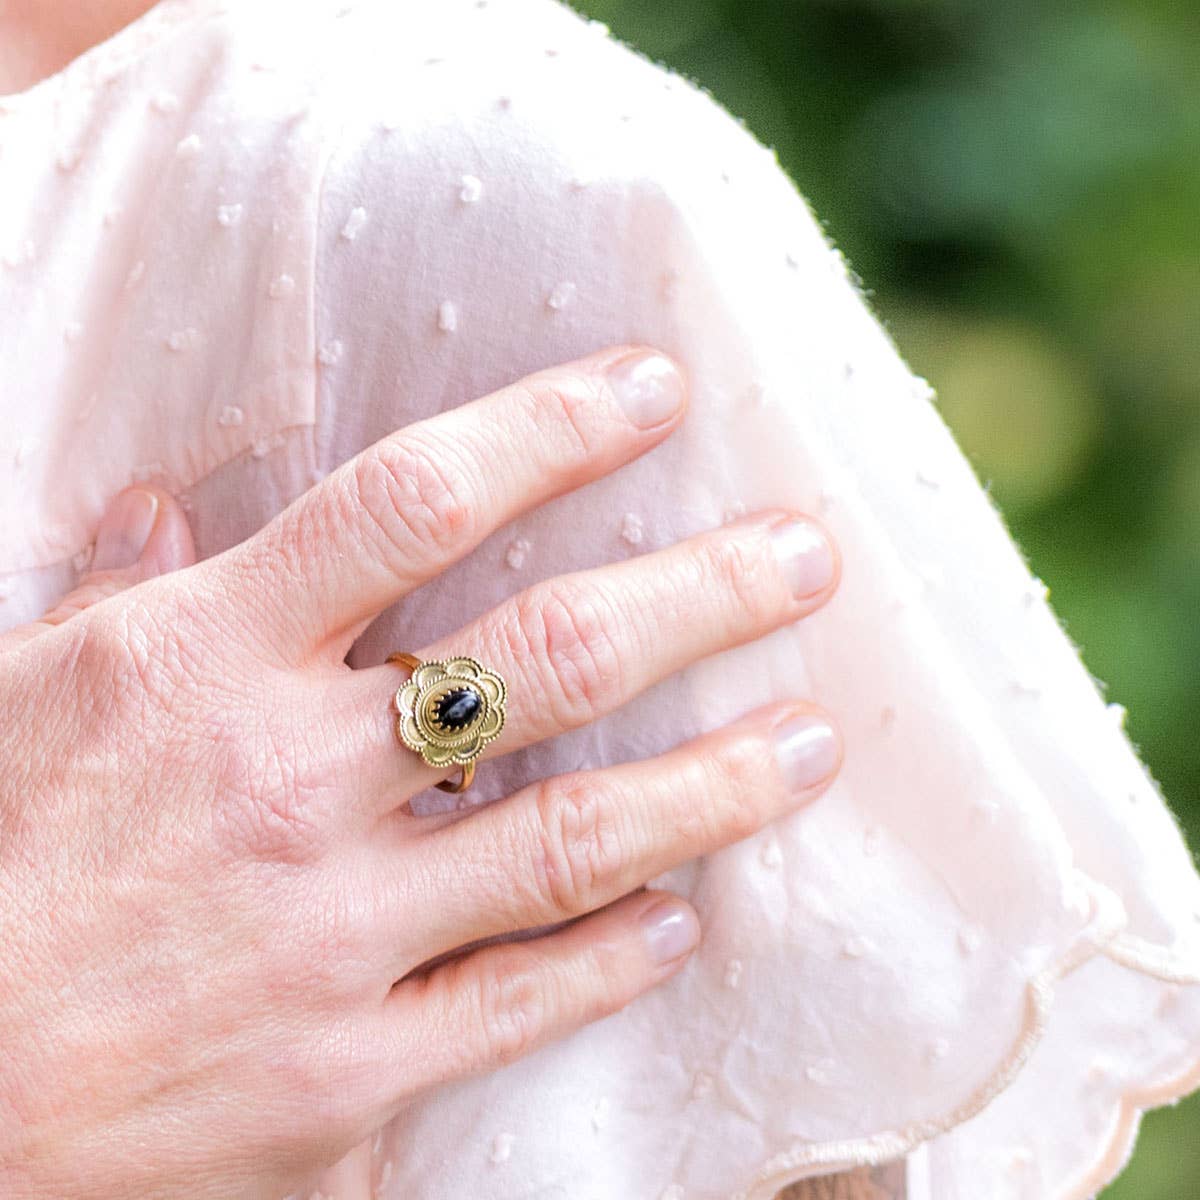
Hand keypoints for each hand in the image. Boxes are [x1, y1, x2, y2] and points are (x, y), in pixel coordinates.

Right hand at [0, 345, 841, 1198]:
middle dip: (701, 594)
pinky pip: (519, 1002)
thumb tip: (171, 508)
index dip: (551, 428)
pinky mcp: (343, 1077)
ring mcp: (329, 935)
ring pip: (575, 836)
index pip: (414, 499)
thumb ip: (114, 596)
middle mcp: (289, 782)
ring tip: (815, 740)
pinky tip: (683, 920)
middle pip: (552, 658)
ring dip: (718, 781)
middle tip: (807, 558)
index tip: (653, 391)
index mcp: (202, 659)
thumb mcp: (10, 693)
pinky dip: (616, 954)